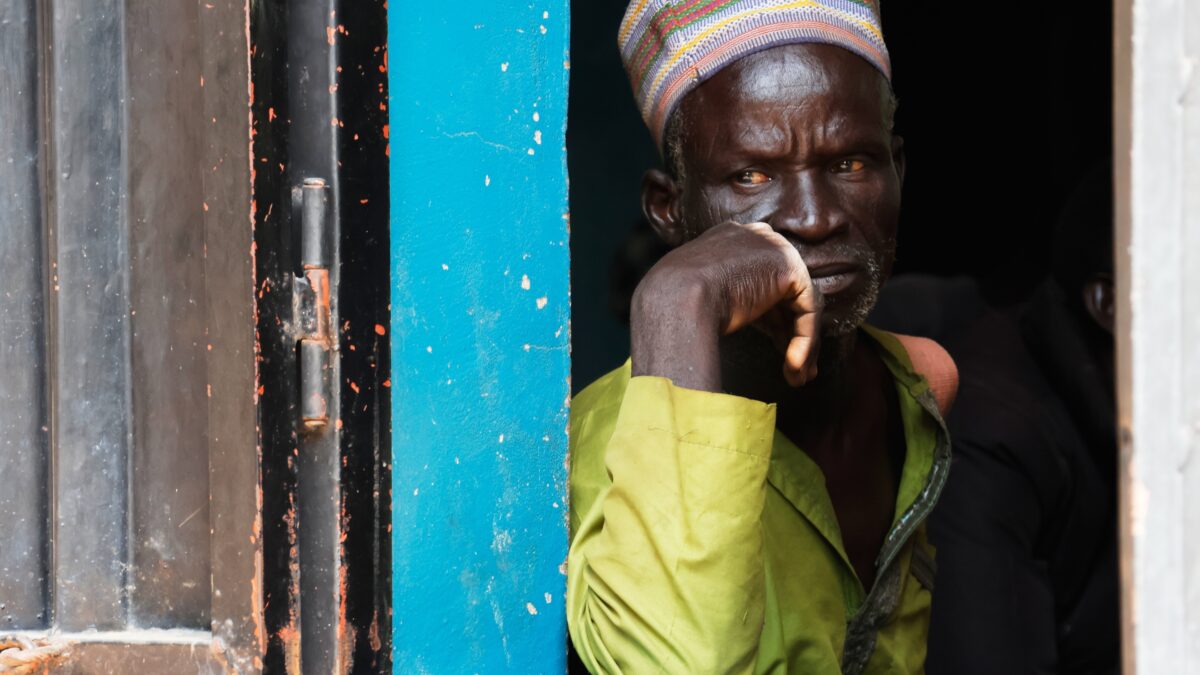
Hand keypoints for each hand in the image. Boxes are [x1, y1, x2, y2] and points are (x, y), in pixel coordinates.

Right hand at [630, 221, 821, 391]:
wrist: (673, 298)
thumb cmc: (672, 304)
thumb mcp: (696, 293)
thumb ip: (722, 296)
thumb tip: (730, 322)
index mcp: (731, 239)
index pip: (761, 281)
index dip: (770, 320)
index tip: (774, 349)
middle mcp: (756, 238)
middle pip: (784, 292)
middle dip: (791, 333)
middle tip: (796, 368)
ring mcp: (775, 249)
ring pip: (799, 304)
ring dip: (801, 344)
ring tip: (797, 376)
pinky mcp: (789, 268)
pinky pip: (806, 309)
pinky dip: (804, 340)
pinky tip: (793, 365)